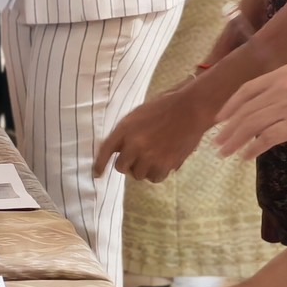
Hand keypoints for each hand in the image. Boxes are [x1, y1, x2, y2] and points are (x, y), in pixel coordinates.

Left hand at [94, 82, 214, 181]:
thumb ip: (125, 133)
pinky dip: (157, 173)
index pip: (105, 150)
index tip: (97, 174)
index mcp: (125, 128)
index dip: (99, 165)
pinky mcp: (165, 164)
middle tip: (137, 158)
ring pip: (138, 175)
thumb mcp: (138, 115)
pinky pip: (155, 178)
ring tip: (154, 156)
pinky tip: (163, 161)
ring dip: (143, 169)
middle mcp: (135, 144)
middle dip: (127, 165)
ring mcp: (150, 155)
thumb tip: (117, 152)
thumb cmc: (164, 108)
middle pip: (121, 167)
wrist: (190, 109)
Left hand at [214, 63, 286, 159]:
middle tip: (217, 142)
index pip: (247, 90)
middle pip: (246, 110)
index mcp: (282, 74)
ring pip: (252, 125)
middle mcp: (280, 88)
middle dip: (228, 128)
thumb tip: (272, 107)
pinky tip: (246, 157)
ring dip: (235, 140)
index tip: (220, 118)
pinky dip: (254, 148)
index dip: (231, 105)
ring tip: (224, 152)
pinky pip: (268, 138)